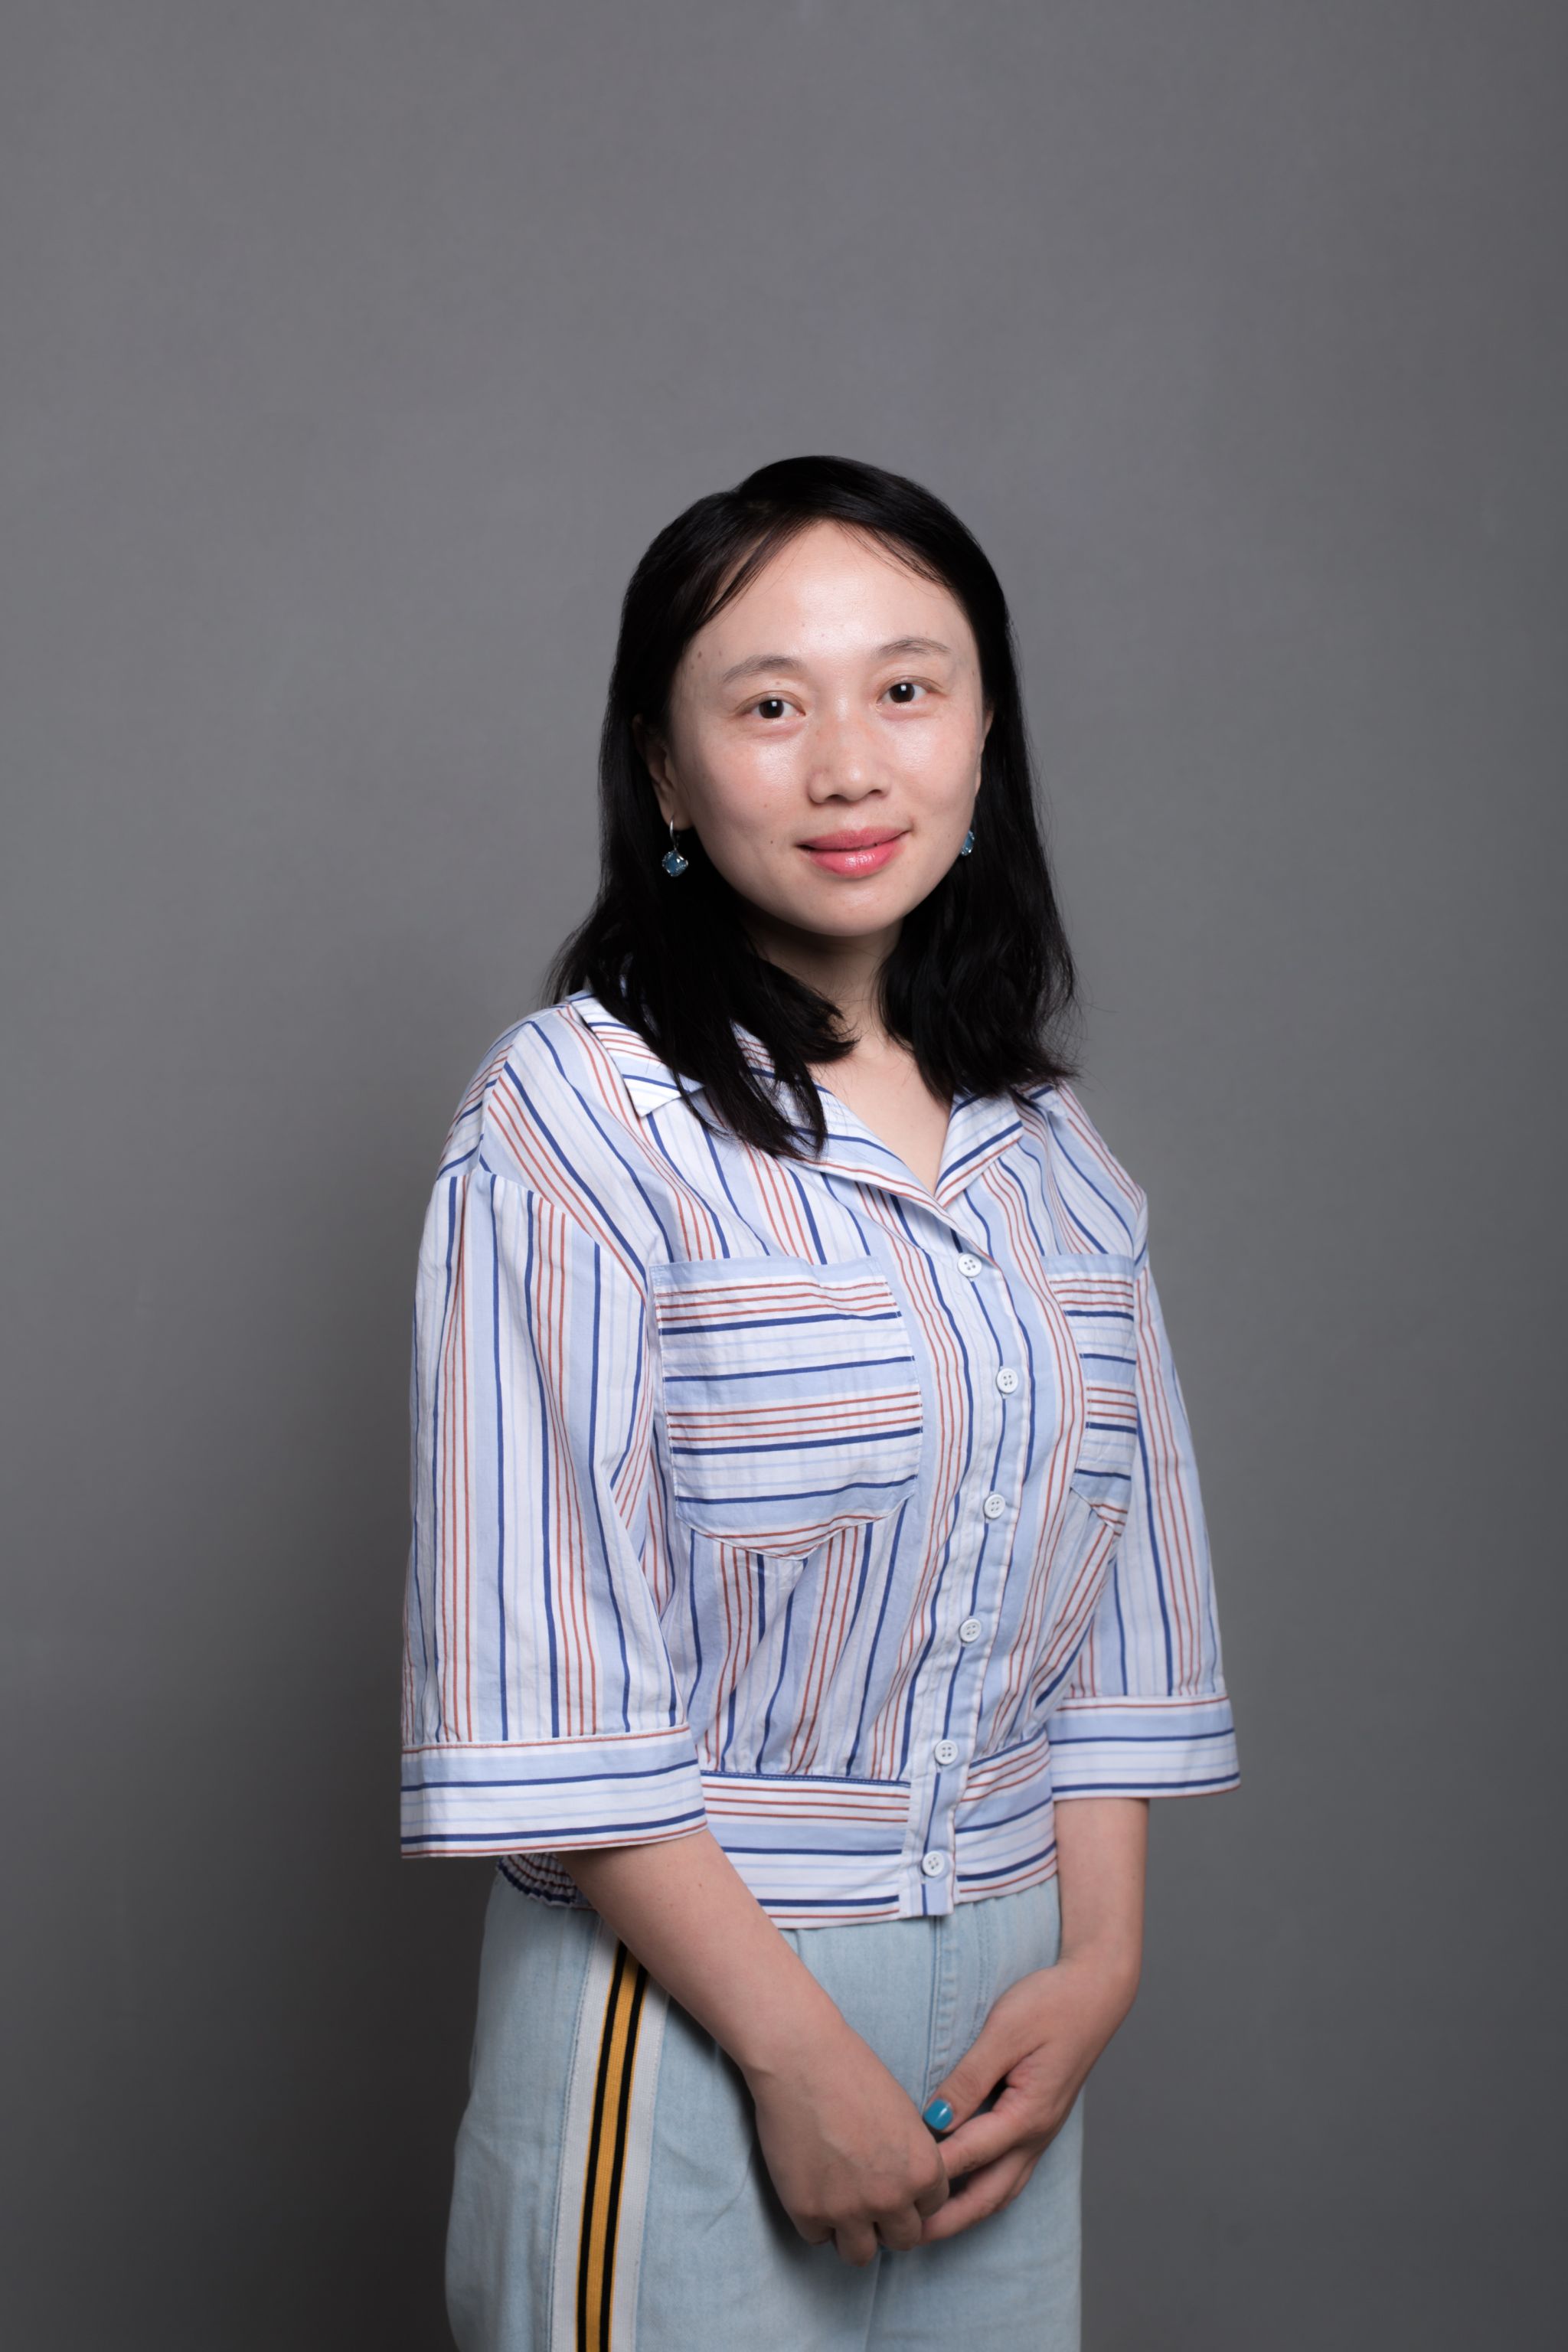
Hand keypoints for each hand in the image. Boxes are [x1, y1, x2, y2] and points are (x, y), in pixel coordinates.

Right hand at [743, 2016, 951, 2266]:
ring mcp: (849, 2210)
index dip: (910, 2194)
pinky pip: (817, 2238)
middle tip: (865, 2193)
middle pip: (901, 2241)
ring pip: (861, 2255)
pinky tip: (809, 2183)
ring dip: (853, 2232)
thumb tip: (907, 2193)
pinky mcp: (808, 2212)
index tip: (891, 2178)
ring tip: (838, 2199)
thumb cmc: (852, 2073)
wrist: (801, 2058)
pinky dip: (814, 2219)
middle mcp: (892, 2198)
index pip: (930, 2210)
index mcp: (923, 2172)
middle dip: (887, 2221)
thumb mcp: (904, 2116)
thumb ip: (911, 2160)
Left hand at [916, 1945, 1137, 2243]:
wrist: (1096, 1992)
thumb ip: (970, 2077)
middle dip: (947, 2219)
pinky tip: (961, 2191)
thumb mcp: (1005, 2032)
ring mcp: (1040, 2132)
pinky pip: (1009, 2172)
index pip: (967, 2155)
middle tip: (905, 2235)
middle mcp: (1036, 2134)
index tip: (890, 2190)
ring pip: (1001, 2190)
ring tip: (927, 2226)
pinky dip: (983, 2190)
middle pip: (988, 2195)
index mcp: (1027, 2115)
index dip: (928, 2173)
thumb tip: (935, 2117)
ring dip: (965, 2212)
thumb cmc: (1050, 2004)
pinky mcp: (1037, 2122)